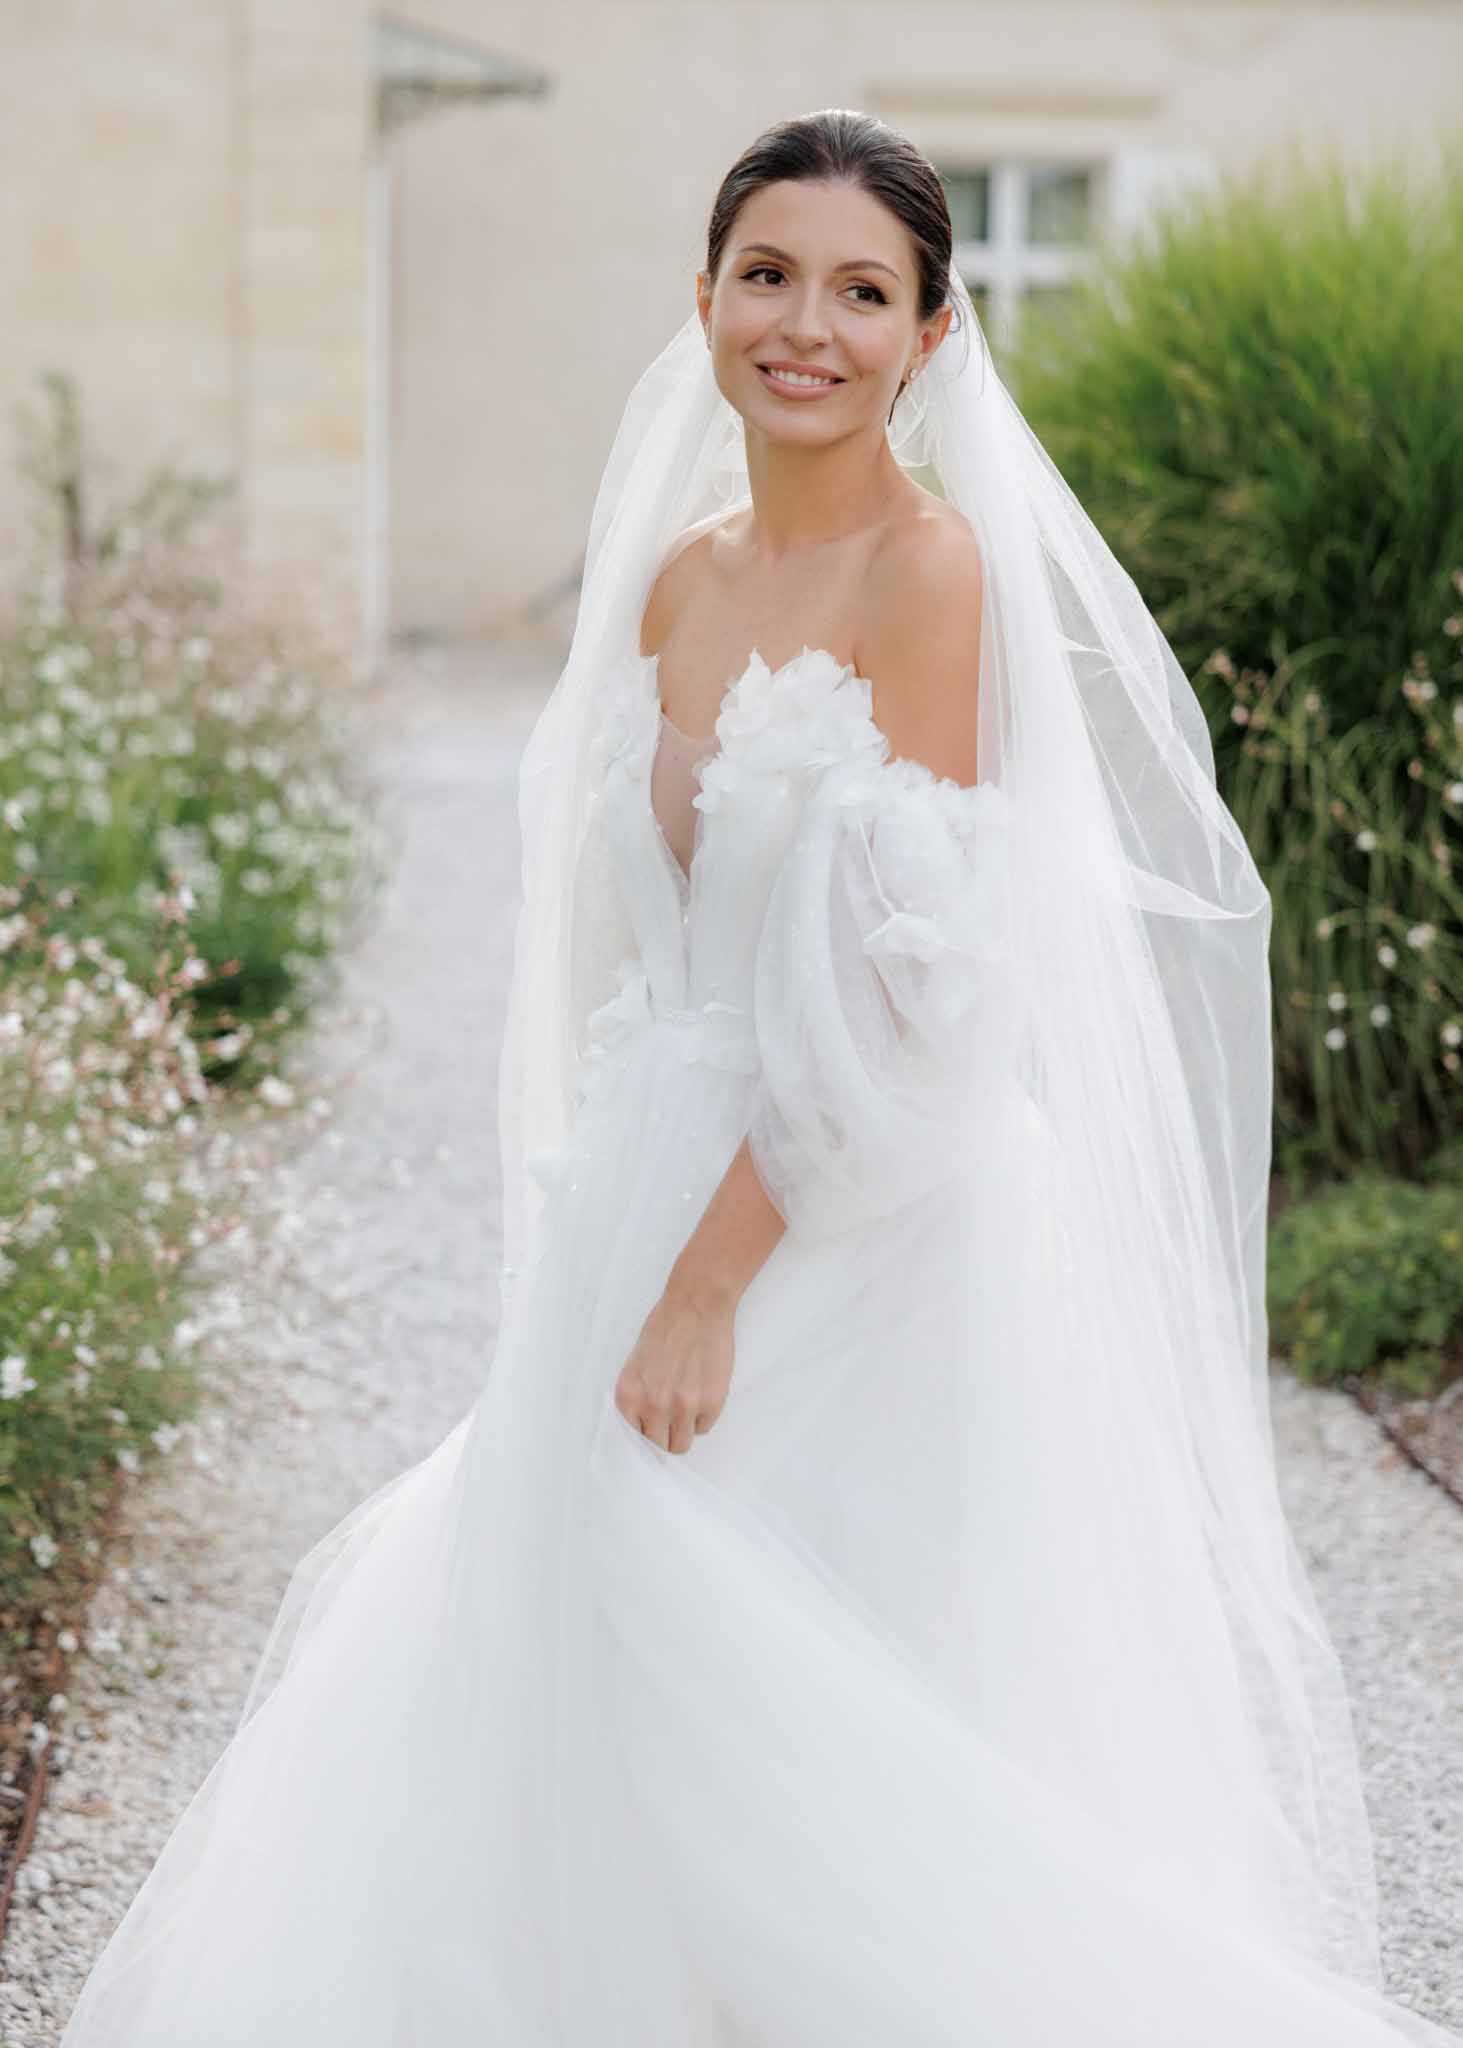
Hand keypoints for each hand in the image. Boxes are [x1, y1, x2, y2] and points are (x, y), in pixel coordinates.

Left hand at [613, 1283, 735, 1453]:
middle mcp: (652, 1406)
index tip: (653, 1431)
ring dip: (685, 1430)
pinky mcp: (711, 1403)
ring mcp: (683, 1407)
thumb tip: (644, 1425)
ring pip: (682, 1444)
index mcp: (628, 1396)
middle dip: (665, 1435)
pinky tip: (702, 1391)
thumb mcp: (636, 1365)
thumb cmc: (665, 1327)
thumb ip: (638, 1397)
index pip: (633, 1440)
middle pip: (658, 1447)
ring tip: (688, 1406)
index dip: (645, 1434)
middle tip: (672, 1419)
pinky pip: (705, 1427)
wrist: (696, 1306)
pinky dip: (704, 1416)